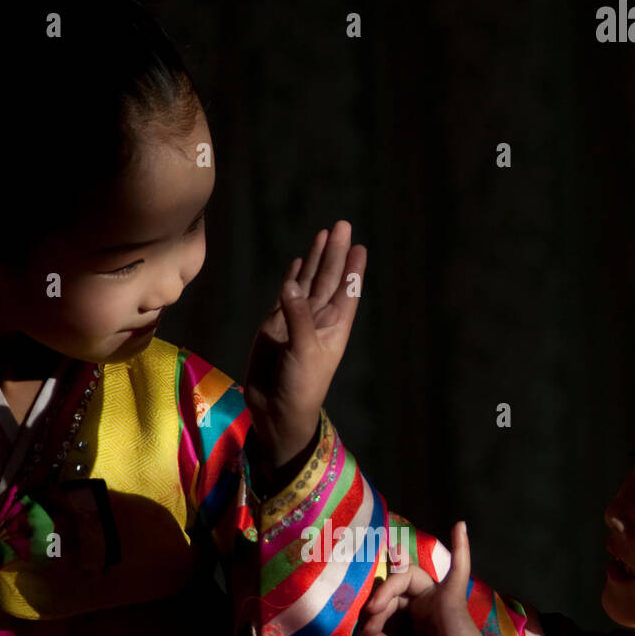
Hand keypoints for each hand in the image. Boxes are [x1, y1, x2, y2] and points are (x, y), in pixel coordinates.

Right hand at [245, 221, 366, 476]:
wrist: (275, 410)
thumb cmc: (300, 386)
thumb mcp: (303, 351)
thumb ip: (297, 317)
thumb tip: (290, 284)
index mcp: (334, 327)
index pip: (347, 291)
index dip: (353, 269)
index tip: (359, 245)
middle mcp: (317, 320)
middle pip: (329, 279)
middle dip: (334, 253)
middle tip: (342, 225)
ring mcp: (296, 320)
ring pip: (308, 283)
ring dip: (315, 259)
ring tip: (323, 234)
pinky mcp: (274, 325)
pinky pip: (285, 295)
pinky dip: (292, 277)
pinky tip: (297, 262)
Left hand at [356, 521, 491, 635]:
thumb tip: (361, 627)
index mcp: (416, 615)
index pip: (388, 601)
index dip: (372, 614)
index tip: (366, 632)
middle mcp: (427, 602)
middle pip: (395, 586)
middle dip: (378, 600)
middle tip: (369, 617)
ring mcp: (440, 597)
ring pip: (409, 576)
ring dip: (388, 587)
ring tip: (376, 606)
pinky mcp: (452, 598)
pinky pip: (459, 570)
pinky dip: (461, 548)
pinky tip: (459, 526)